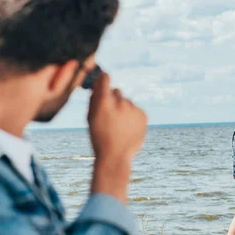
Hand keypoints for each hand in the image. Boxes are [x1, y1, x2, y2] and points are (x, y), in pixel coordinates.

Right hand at [88, 72, 147, 201]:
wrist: (115, 156)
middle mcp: (120, 102)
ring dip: (123, 109)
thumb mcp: (91, 118)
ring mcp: (133, 109)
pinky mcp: (143, 115)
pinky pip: (135, 110)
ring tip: (118, 126)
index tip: (102, 82)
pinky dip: (131, 116)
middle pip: (116, 91)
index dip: (103, 80)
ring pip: (127, 102)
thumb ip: (93, 99)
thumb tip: (98, 85)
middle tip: (109, 114)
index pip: (105, 78)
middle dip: (112, 99)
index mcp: (104, 102)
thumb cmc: (99, 137)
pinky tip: (127, 129)